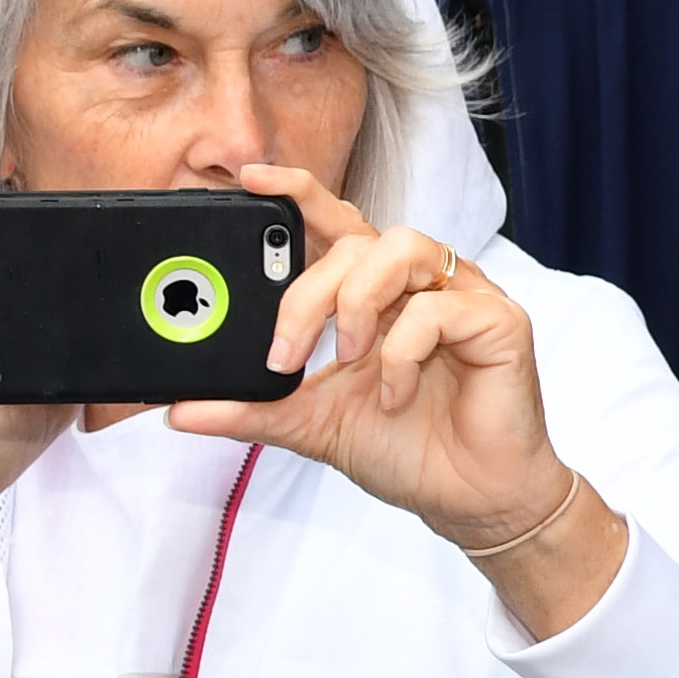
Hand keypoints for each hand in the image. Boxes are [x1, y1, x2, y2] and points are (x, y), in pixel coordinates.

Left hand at [170, 165, 619, 636]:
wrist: (470, 499)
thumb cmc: (407, 449)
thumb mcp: (312, 425)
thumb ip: (252, 409)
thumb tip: (179, 411)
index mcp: (377, 293)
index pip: (336, 222)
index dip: (298, 191)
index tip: (250, 179)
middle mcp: (420, 283)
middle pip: (355, 240)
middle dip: (307, 294)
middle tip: (285, 354)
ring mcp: (463, 296)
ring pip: (399, 248)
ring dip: (358, 302)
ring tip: (349, 357)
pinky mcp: (499, 322)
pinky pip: (439, 308)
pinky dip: (404, 353)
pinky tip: (398, 395)